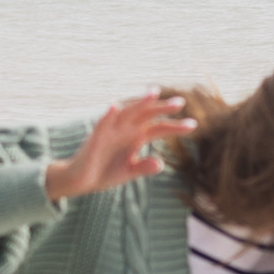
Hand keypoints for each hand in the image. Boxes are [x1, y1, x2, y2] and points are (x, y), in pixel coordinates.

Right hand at [45, 92, 195, 204]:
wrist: (80, 181)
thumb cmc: (104, 173)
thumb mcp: (128, 172)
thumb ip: (144, 167)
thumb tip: (161, 163)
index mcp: (135, 137)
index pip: (158, 128)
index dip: (175, 126)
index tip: (193, 125)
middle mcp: (125, 130)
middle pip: (146, 115)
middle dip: (162, 108)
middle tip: (181, 103)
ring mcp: (110, 131)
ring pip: (127, 113)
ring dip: (139, 102)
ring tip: (153, 93)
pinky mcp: (96, 137)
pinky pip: (102, 123)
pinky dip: (108, 114)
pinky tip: (115, 105)